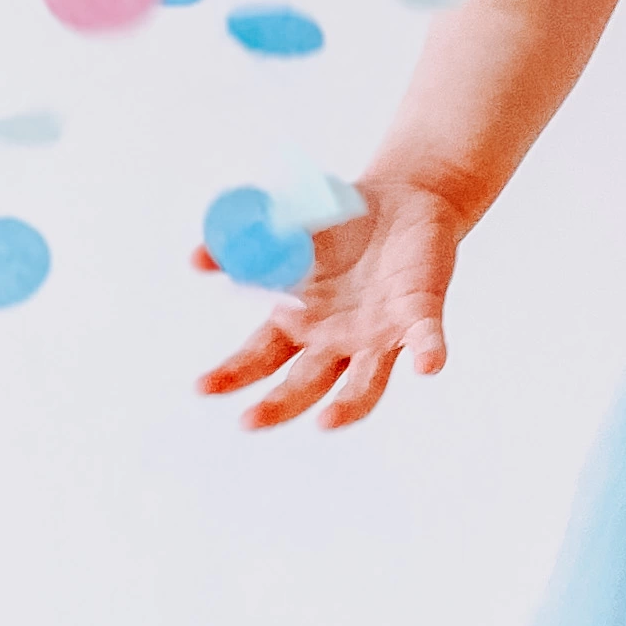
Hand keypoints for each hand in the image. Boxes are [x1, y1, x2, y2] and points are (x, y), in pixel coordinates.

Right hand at [197, 179, 462, 427]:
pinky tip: (428, 366)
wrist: (402, 203)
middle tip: (249, 421)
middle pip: (304, 384)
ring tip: (327, 422)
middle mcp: (336, 341)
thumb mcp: (287, 229)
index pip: (259, 358)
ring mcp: (378, 336)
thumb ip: (246, 246)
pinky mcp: (420, 314)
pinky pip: (424, 338)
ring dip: (348, 406)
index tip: (203, 387)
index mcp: (298, 322)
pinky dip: (428, 351)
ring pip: (364, 384)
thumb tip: (197, 258)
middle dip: (278, 405)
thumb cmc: (339, 225)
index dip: (232, 374)